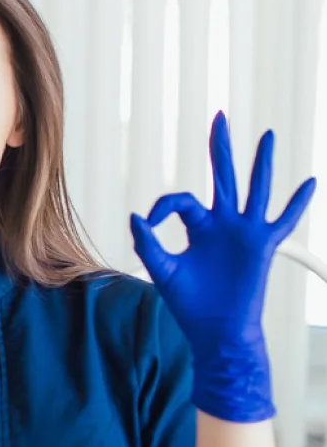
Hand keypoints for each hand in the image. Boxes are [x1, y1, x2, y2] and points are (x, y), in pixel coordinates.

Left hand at [130, 111, 315, 421]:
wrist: (216, 330)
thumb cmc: (189, 303)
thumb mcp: (161, 269)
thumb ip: (147, 242)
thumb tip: (136, 215)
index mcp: (197, 225)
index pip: (180, 199)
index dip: (162, 206)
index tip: (149, 222)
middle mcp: (223, 223)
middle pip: (222, 175)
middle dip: (220, 147)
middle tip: (219, 116)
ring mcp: (245, 232)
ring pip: (255, 188)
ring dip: (261, 162)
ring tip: (267, 135)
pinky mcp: (263, 245)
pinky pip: (284, 219)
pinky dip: (298, 202)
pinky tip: (309, 181)